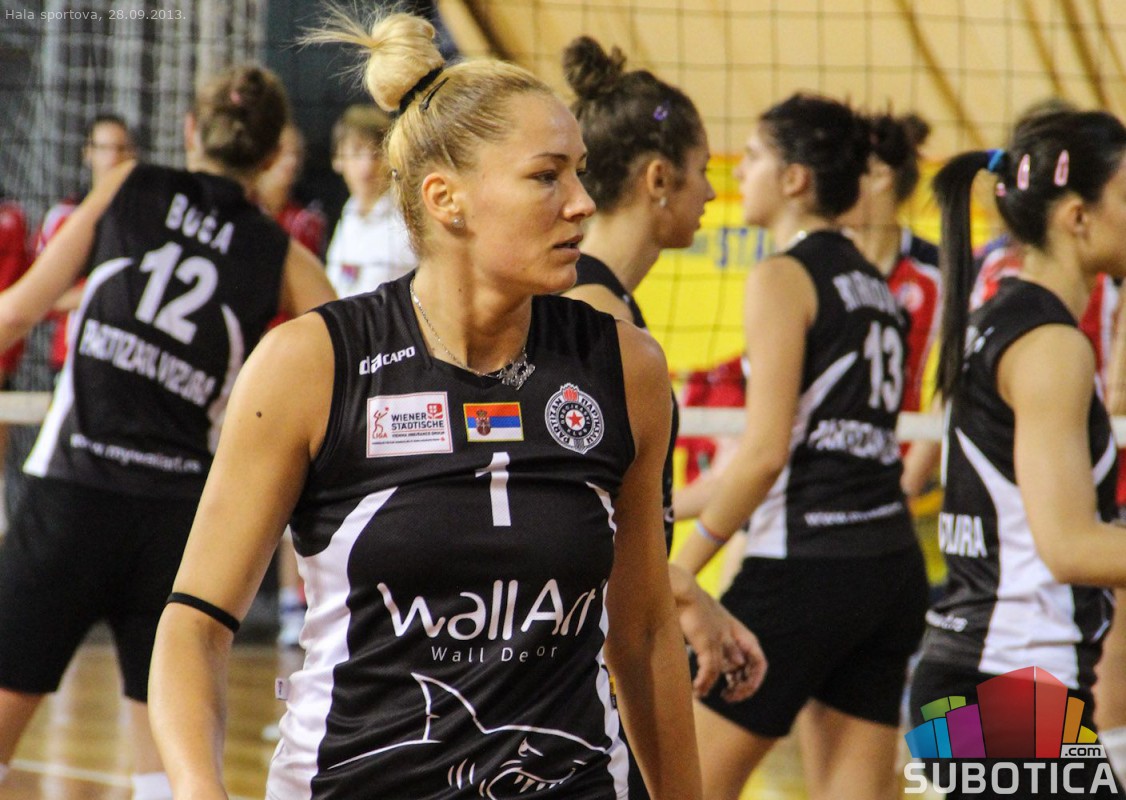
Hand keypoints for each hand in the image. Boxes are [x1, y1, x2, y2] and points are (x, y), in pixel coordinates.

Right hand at [675, 579, 766, 702]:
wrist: (683, 591)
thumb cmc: (695, 606)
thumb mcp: (714, 626)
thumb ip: (724, 644)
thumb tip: (732, 664)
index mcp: (740, 633)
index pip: (758, 661)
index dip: (753, 679)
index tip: (736, 688)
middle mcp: (734, 637)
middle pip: (751, 668)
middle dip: (743, 688)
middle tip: (729, 697)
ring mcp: (721, 639)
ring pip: (727, 672)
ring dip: (716, 686)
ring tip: (702, 694)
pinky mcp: (707, 642)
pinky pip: (711, 670)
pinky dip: (704, 683)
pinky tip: (696, 690)